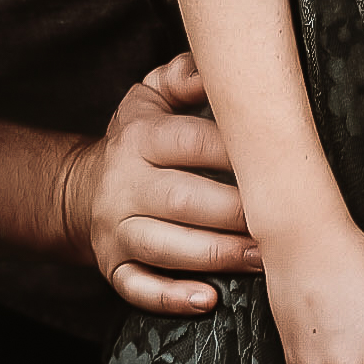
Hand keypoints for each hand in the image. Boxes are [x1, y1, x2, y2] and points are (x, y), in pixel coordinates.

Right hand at [60, 52, 260, 314]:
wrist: (80, 188)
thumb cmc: (137, 139)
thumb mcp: (151, 96)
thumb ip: (184, 76)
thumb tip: (215, 64)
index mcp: (140, 138)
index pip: (193, 143)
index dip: (238, 153)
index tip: (280, 161)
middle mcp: (124, 184)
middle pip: (185, 200)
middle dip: (237, 213)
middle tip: (283, 221)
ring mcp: (115, 230)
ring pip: (168, 248)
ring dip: (219, 256)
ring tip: (263, 258)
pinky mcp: (113, 267)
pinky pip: (139, 288)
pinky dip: (173, 297)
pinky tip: (210, 299)